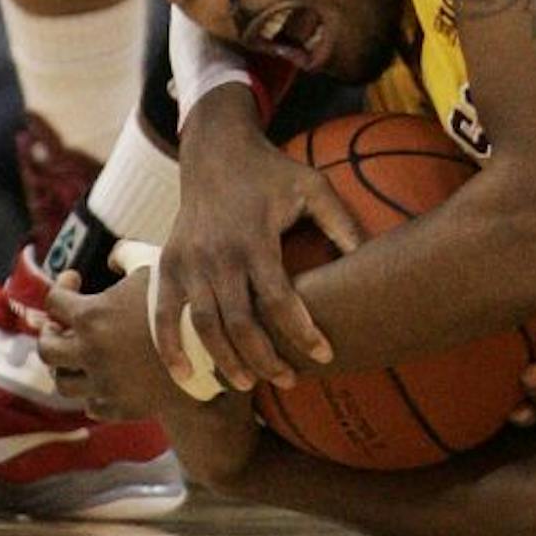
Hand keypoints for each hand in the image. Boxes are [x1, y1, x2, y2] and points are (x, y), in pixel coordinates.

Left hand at [40, 268, 182, 421]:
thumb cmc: (185, 302)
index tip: (75, 280)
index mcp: (92, 316)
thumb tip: (111, 257)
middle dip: (50, 333)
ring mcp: (103, 384)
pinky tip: (106, 376)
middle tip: (60, 326)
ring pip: (63, 382)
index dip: (62, 285)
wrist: (216, 351)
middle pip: (46, 348)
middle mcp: (89, 353)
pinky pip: (93, 403)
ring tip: (80, 355)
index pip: (54, 300)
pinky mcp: (120, 407)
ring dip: (67, 366)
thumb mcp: (156, 268)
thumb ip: (127, 255)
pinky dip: (95, 390)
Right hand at [163, 85, 364, 391]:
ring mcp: (188, 261)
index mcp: (255, 239)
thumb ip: (342, 223)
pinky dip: (170, 348)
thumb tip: (373, 260)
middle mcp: (217, 254)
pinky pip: (163, 314)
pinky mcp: (167, 265)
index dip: (302, 332)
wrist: (217, 150)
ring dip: (225, 361)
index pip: (280, 299)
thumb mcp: (314, 187)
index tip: (324, 355)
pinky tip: (187, 376)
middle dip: (265, 359)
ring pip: (204, 326)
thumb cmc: (274, 173)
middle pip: (240, 323)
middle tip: (290, 381)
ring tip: (249, 385)